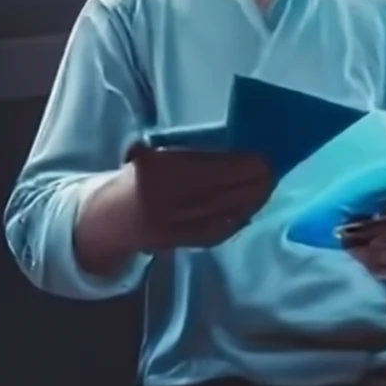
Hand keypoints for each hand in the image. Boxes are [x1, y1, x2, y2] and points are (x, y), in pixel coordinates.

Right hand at [74, 144, 272, 274]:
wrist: (111, 217)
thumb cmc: (141, 174)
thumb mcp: (155, 151)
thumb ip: (189, 150)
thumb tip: (234, 140)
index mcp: (161, 171)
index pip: (213, 169)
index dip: (242, 165)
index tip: (263, 157)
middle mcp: (169, 201)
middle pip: (224, 192)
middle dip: (254, 182)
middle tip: (273, 170)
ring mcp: (176, 227)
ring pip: (225, 213)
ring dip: (252, 200)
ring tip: (267, 186)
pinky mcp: (182, 244)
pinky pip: (217, 233)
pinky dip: (238, 220)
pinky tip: (251, 208)